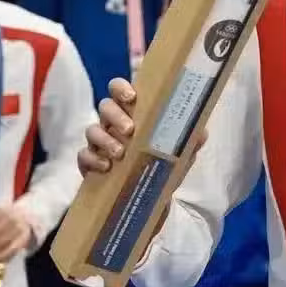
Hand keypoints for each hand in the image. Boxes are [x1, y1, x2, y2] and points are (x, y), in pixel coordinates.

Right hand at [78, 78, 207, 175]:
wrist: (148, 198)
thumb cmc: (162, 165)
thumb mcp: (180, 154)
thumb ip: (190, 142)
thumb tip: (202, 133)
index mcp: (133, 113)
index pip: (120, 90)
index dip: (121, 88)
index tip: (132, 97)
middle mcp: (113, 123)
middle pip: (105, 106)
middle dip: (116, 115)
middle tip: (130, 130)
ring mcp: (99, 142)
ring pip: (92, 130)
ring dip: (105, 139)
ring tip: (120, 153)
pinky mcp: (89, 162)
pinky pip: (83, 156)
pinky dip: (93, 159)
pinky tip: (107, 167)